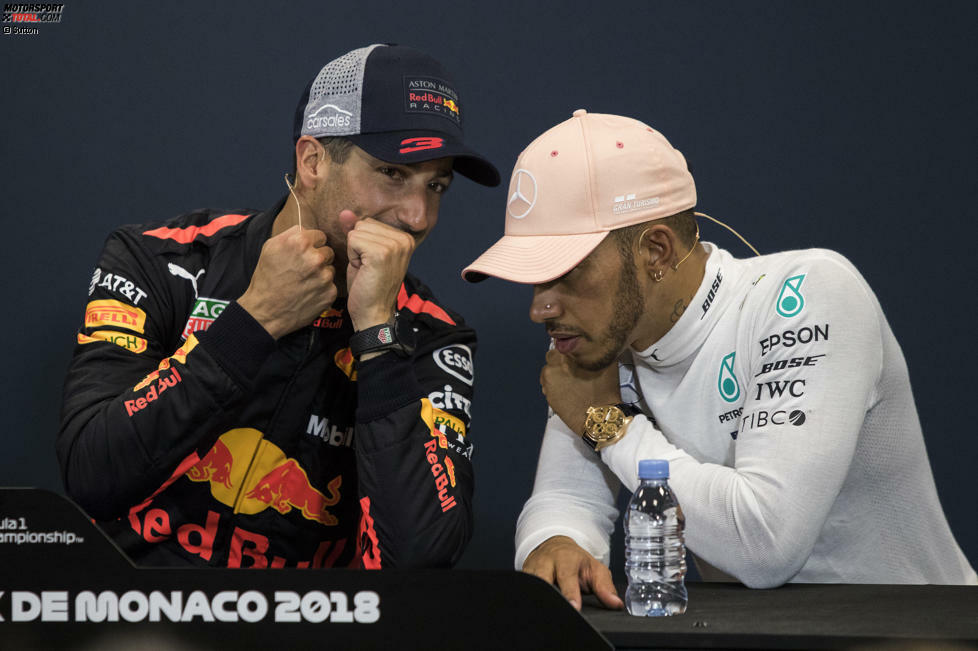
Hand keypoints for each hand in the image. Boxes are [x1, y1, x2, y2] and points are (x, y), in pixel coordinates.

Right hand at [237, 225, 336, 338]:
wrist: (265, 311)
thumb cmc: (266, 278)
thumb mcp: (270, 247)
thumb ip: (291, 233)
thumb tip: (306, 229)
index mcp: (300, 242)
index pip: (320, 236)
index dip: (312, 245)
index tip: (303, 254)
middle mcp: (315, 257)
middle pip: (328, 251)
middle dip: (318, 258)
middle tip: (302, 269)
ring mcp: (325, 276)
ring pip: (330, 268)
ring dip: (321, 274)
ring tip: (303, 282)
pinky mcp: (330, 293)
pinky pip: (331, 285)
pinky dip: (322, 289)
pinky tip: (308, 293)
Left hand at [341, 212, 415, 330]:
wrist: (373, 314)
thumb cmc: (368, 287)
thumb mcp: (363, 254)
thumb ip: (357, 231)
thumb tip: (345, 212)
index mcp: (405, 238)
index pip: (369, 222)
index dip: (362, 243)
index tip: (371, 263)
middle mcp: (404, 239)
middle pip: (363, 224)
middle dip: (357, 245)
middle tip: (367, 268)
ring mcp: (394, 246)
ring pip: (356, 232)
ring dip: (354, 251)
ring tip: (366, 269)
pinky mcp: (382, 253)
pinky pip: (353, 240)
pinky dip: (352, 256)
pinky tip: (362, 270)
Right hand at [523, 535, 623, 610]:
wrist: (554, 547)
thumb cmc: (576, 561)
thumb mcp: (594, 569)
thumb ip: (605, 587)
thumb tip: (616, 604)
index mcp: (565, 559)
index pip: (566, 577)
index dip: (569, 593)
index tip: (574, 607)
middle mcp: (545, 562)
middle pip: (542, 580)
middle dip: (549, 595)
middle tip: (558, 610)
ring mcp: (531, 569)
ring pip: (530, 584)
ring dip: (538, 597)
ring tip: (547, 609)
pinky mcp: (523, 576)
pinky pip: (523, 588)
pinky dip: (530, 598)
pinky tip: (537, 605)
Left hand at [540, 349, 621, 435]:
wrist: (600, 416)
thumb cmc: (604, 391)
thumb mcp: (607, 363)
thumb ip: (596, 350)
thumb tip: (594, 345)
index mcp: (566, 355)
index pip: (560, 345)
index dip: (568, 351)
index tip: (573, 357)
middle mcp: (554, 366)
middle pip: (552, 358)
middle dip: (560, 362)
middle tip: (573, 370)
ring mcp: (549, 381)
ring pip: (549, 372)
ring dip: (557, 374)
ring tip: (572, 383)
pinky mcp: (547, 394)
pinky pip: (548, 386)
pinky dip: (555, 387)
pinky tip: (568, 392)